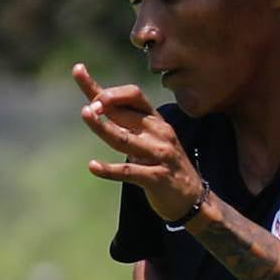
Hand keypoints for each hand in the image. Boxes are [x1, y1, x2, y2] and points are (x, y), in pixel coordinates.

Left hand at [74, 62, 204, 221]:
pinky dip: (110, 170)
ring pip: (125, 138)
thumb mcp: (150, 139)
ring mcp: (159, 155)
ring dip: (103, 126)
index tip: (87, 80)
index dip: (109, 89)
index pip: (133, 94)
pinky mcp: (157, 178)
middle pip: (125, 111)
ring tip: (85, 114)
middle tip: (85, 107)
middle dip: (103, 103)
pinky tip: (93, 166)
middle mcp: (159, 133)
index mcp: (155, 120)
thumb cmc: (165, 165)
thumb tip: (95, 103)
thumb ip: (126, 124)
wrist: (194, 199)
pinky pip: (129, 172)